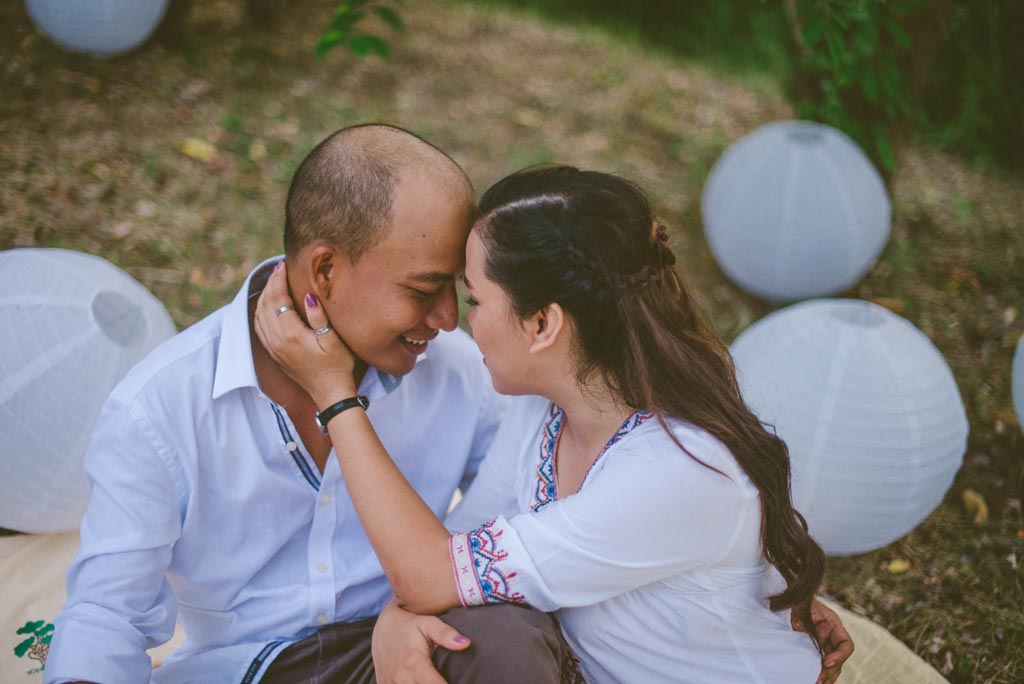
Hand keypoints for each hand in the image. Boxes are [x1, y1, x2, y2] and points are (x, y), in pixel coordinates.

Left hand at [254, 261, 357, 405]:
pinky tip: (267, 306)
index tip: (283, 265)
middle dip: (270, 284)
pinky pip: (260, 329)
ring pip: (259, 316)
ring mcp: (274, 349)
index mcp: (291, 334)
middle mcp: (277, 341)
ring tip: (273, 283)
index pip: (278, 300)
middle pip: (265, 305)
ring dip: (264, 297)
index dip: (279, 280)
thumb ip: (319, 317)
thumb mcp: (333, 340)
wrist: (330, 392)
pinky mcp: (275, 354)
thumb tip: (307, 296)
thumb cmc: (337, 365)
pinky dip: (260, 312)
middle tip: (278, 269)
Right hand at [372, 599, 470, 683]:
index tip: (463, 683)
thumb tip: (466, 643)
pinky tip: (421, 682)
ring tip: (436, 680)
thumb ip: (446, 634)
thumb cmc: (410, 626)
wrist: (383, 629)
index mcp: (414, 663)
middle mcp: (400, 678)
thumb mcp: (428, 624)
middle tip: (454, 680)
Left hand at [793, 599, 854, 683]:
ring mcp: (823, 644)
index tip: (826, 662)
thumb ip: (804, 618)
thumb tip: (798, 629)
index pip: (846, 644)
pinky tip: (814, 680)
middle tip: (820, 680)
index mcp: (833, 625)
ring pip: (831, 665)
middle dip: (831, 671)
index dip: (840, 656)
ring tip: (819, 683)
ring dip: (827, 676)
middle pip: (839, 659)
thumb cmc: (797, 601)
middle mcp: (831, 637)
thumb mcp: (802, 606)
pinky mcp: (813, 650)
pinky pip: (820, 664)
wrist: (787, 601)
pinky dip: (820, 673)